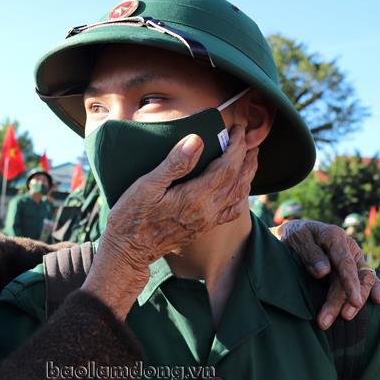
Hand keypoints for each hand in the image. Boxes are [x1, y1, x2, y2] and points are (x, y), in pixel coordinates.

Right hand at [84, 126, 256, 318]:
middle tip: (250, 138)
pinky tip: (239, 189)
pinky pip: (231, 210)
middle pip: (238, 180)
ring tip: (251, 158)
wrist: (128, 250)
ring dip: (248, 174)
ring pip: (238, 196)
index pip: (227, 167)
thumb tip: (197, 140)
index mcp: (196, 197)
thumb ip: (175, 163)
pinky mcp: (203, 228)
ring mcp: (207, 222)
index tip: (238, 130)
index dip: (237, 146)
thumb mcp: (147, 185)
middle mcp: (207, 211)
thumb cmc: (132, 215)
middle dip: (247, 157)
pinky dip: (241, 195)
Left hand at [274, 220, 379, 328]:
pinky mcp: (354, 268)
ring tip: (344, 318)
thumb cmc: (294, 236)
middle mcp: (349, 248)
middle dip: (342, 301)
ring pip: (363, 282)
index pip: (345, 263)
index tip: (354, 302)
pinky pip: (369, 279)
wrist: (293, 233)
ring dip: (355, 302)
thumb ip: (310, 253)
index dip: (350, 284)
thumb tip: (324, 272)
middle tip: (324, 321)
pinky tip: (378, 302)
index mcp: (335, 237)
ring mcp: (354, 258)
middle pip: (353, 277)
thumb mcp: (296, 238)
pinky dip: (375, 290)